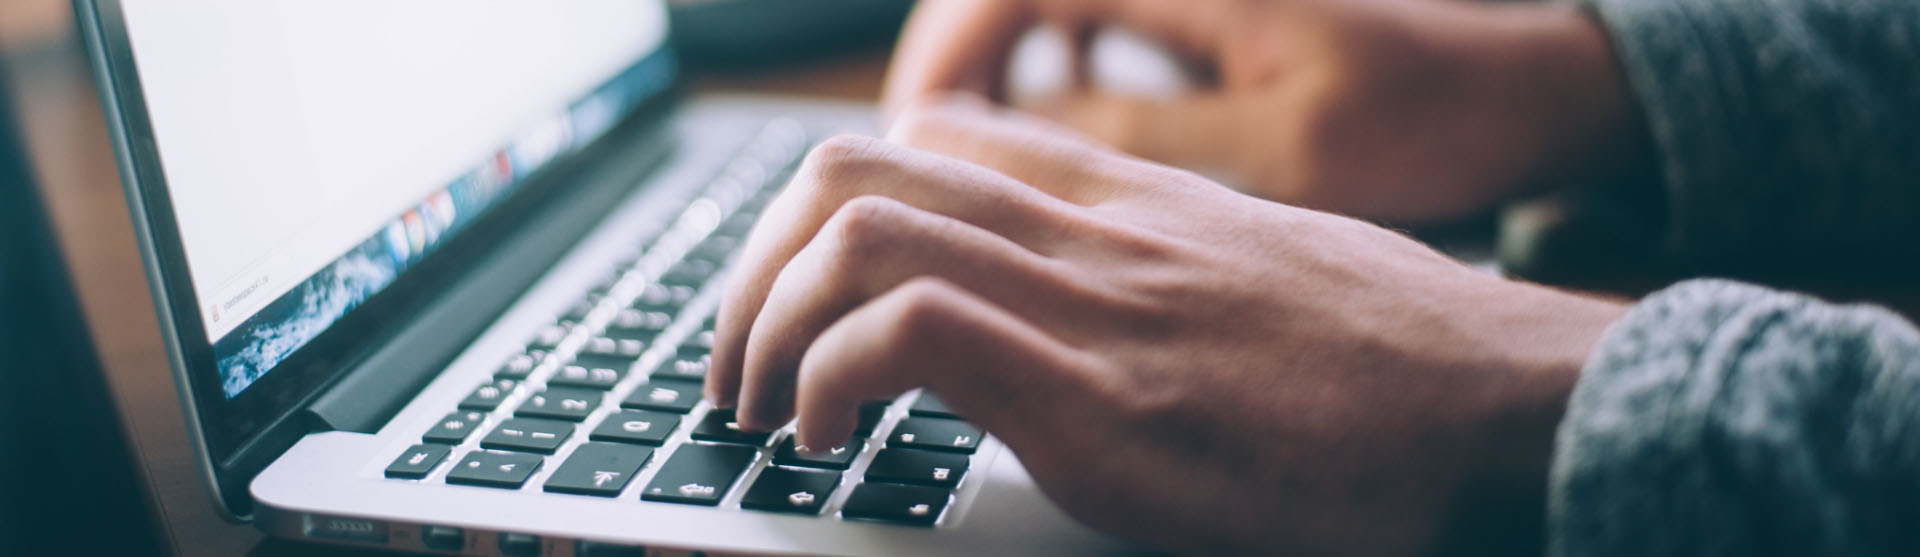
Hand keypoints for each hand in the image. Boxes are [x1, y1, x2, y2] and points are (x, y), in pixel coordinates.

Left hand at [707, 99, 1626, 554]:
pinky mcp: (1102, 399)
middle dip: (754, 269)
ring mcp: (1093, 305)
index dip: (824, 212)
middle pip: (855, 169)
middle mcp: (1091, 231)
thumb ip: (1157, 271)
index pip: (929, 141)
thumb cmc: (1398, 364)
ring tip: (759, 409)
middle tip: (738, 364)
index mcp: (1124, 202)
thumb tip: (1088, 316)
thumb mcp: (1259, 277)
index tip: (798, 297)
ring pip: (857, 230)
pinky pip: (910, 333)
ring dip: (764, 324)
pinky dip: (830, 379)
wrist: (1510, 408)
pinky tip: (830, 440)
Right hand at [883, 0, 1649, 222]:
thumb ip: (1141, 140)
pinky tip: (1049, 159)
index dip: (941, 56)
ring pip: (1037, 21)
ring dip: (985, 93)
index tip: (909, 137)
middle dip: (942, 83)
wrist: (1529, 93)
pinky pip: (1086, 41)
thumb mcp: (1282, 149)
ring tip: (959, 182)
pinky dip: (1045, 94)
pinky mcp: (1201, 19)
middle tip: (908, 177)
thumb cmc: (1431, 115)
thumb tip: (1014, 144)